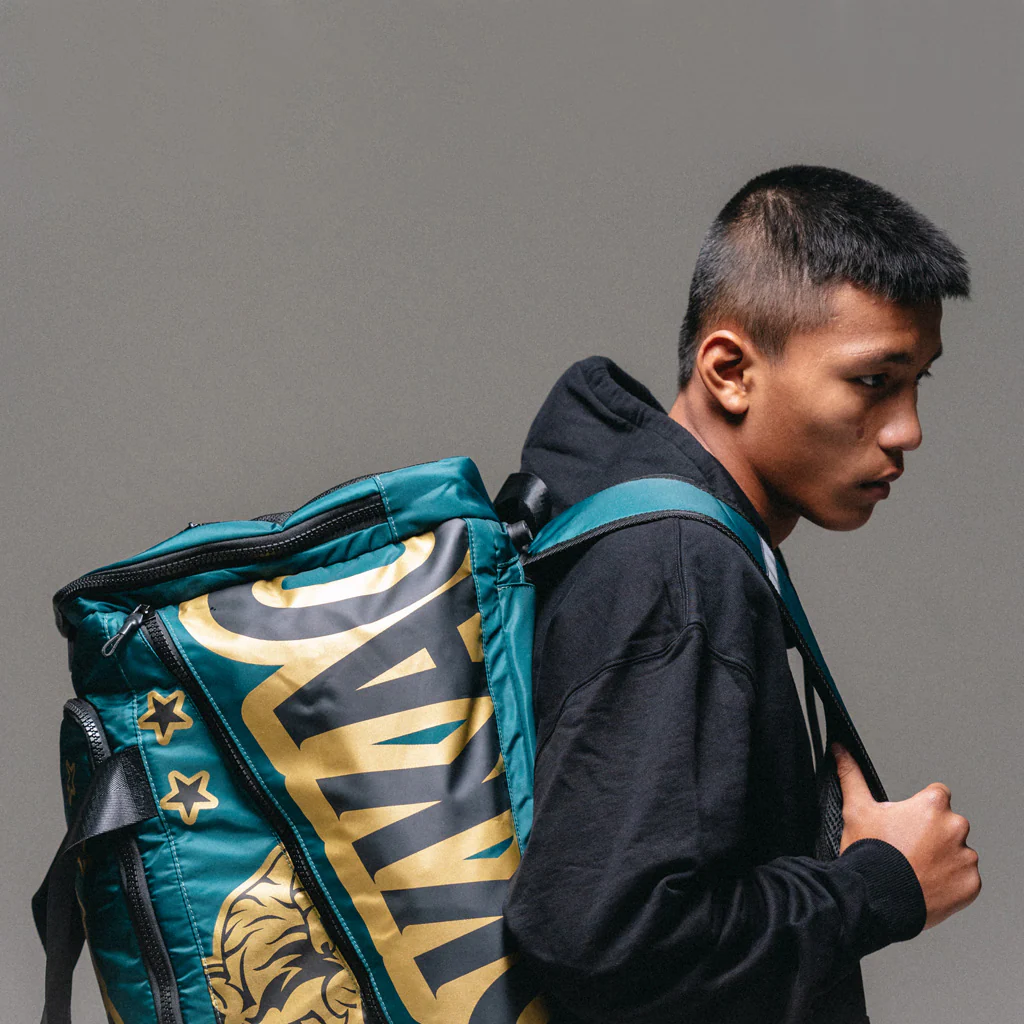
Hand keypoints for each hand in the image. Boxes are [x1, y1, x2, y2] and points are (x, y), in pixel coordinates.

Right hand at [833, 742, 980, 929]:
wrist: (876, 898)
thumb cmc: (869, 853)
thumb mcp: (856, 810)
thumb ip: (851, 775)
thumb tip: (840, 749)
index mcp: (932, 805)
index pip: (937, 796)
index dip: (919, 810)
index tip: (907, 824)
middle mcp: (955, 827)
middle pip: (948, 825)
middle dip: (933, 835)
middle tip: (908, 850)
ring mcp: (965, 858)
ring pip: (957, 852)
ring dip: (943, 859)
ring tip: (916, 870)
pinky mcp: (971, 884)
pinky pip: (965, 879)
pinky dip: (951, 883)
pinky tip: (927, 885)